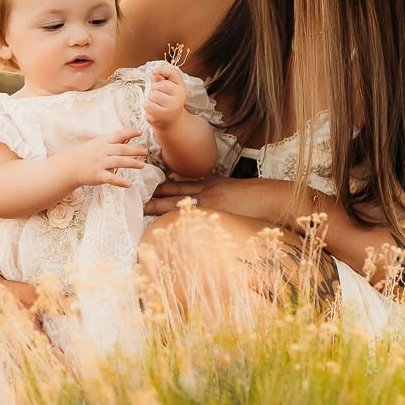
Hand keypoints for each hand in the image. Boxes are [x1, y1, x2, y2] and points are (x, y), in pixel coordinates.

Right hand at [63, 127, 148, 190]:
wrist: (70, 166)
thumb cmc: (86, 154)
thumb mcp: (97, 144)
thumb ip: (112, 142)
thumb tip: (128, 138)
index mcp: (103, 142)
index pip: (118, 135)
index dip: (129, 133)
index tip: (140, 132)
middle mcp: (103, 151)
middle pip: (121, 149)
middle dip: (135, 150)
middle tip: (145, 152)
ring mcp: (101, 163)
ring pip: (119, 162)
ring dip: (131, 163)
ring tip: (142, 165)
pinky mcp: (99, 175)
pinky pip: (111, 178)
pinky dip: (120, 181)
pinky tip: (129, 184)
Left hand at [142, 65, 187, 128]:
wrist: (171, 123)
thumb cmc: (167, 104)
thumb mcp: (167, 90)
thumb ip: (162, 80)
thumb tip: (155, 74)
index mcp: (181, 87)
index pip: (172, 72)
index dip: (162, 70)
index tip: (154, 72)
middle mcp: (180, 95)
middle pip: (159, 84)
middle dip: (154, 90)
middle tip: (159, 98)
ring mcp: (173, 105)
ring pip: (153, 94)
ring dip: (150, 99)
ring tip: (156, 105)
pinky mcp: (164, 114)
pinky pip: (148, 104)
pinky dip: (147, 107)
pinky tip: (153, 110)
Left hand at [144, 175, 294, 222]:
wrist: (269, 197)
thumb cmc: (253, 197)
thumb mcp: (231, 189)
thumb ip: (215, 192)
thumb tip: (203, 199)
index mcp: (209, 183)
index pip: (180, 183)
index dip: (163, 186)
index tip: (147, 188)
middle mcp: (206, 190)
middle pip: (174, 190)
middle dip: (154, 195)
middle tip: (135, 198)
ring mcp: (209, 200)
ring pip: (178, 201)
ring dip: (159, 205)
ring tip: (141, 209)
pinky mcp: (215, 211)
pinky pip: (192, 213)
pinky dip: (177, 216)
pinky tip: (163, 222)